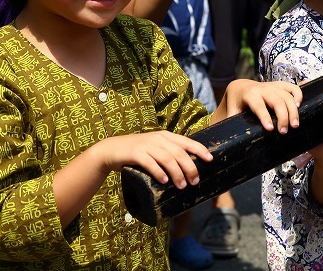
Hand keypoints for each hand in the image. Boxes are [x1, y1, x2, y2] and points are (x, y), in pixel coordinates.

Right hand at [95, 131, 212, 188]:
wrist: (112, 150)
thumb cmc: (137, 152)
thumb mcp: (155, 149)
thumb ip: (169, 154)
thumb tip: (188, 169)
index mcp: (165, 136)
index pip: (186, 142)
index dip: (199, 150)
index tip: (210, 159)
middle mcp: (158, 139)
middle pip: (179, 153)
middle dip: (190, 167)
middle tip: (195, 181)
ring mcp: (146, 145)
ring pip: (167, 158)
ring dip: (177, 173)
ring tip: (182, 185)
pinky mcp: (135, 154)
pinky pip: (150, 163)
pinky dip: (158, 172)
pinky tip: (164, 180)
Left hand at [215, 79, 301, 133]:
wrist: (239, 87)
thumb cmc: (235, 103)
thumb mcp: (231, 112)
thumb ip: (231, 123)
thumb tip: (229, 141)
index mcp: (249, 94)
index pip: (259, 106)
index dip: (265, 117)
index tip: (271, 129)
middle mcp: (262, 88)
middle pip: (277, 101)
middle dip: (283, 116)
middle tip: (284, 132)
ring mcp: (272, 86)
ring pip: (287, 95)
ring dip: (293, 110)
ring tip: (295, 125)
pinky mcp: (279, 85)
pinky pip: (292, 87)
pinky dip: (298, 95)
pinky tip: (299, 106)